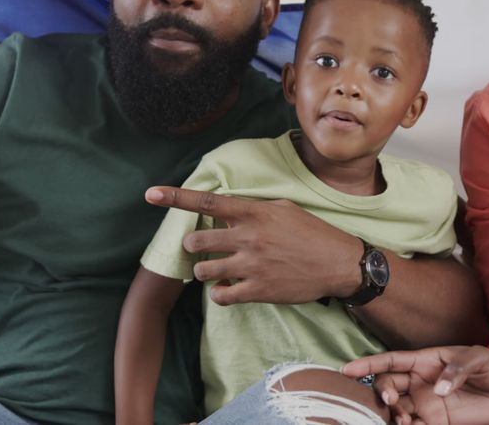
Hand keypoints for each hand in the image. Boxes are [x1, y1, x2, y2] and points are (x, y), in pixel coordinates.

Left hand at [145, 186, 361, 304]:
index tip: (149, 194)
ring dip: (204, 271)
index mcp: (254, 212)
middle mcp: (248, 237)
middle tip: (205, 248)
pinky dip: (218, 293)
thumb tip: (231, 208)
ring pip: (203, 270)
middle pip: (197, 240)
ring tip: (216, 270)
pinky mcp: (257, 290)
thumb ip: (254, 208)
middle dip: (195, 245)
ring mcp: (251, 265)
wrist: (338, 263)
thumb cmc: (313, 234)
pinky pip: (219, 295)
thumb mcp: (284, 209)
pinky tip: (227, 288)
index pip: (206, 201)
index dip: (174, 197)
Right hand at [342, 346, 488, 424]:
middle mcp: (420, 382)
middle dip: (382, 393)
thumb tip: (439, 388)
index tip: (348, 369)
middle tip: (391, 402)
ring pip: (396, 410)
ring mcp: (426, 403)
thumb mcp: (478, 358)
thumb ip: (457, 369)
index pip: (391, 361)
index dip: (369, 364)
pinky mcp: (436, 422)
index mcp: (425, 360)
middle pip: (388, 386)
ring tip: (406, 420)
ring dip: (394, 416)